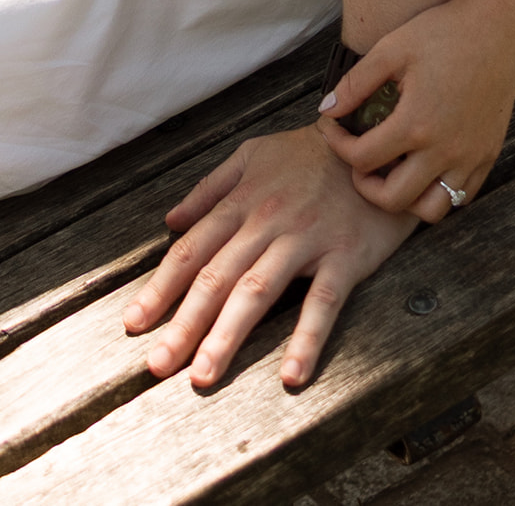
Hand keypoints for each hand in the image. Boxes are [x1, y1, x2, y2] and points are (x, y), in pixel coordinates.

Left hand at [124, 122, 418, 388]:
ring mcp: (306, 240)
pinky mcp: (346, 256)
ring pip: (258, 291)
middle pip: (216, 278)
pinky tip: (292, 373)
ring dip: (228, 335)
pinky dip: (307, 338)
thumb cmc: (313, 154)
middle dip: (184, 324)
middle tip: (159, 364)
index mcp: (242, 202)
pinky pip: (323, 302)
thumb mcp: (254, 156)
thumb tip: (171, 220)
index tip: (135, 324)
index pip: (191, 251)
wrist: (378, 141)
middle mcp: (267, 222)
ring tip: (204, 374)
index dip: (160, 289)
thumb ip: (210, 188)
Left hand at [319, 0, 514, 222]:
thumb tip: (327, 110)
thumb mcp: (391, 49)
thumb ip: (355, 84)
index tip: (334, 127)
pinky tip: (423, 165)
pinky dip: (437, 191)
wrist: (499, 26)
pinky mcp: (489, 154)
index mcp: (416, 124)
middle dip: (365, 185)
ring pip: (431, 209)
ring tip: (393, 169)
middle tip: (359, 159)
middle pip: (393, 199)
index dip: (337, 145)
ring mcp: (471, 156)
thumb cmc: (443, 32)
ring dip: (405, 198)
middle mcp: (445, 150)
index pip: (362, 159)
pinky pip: (461, 195)